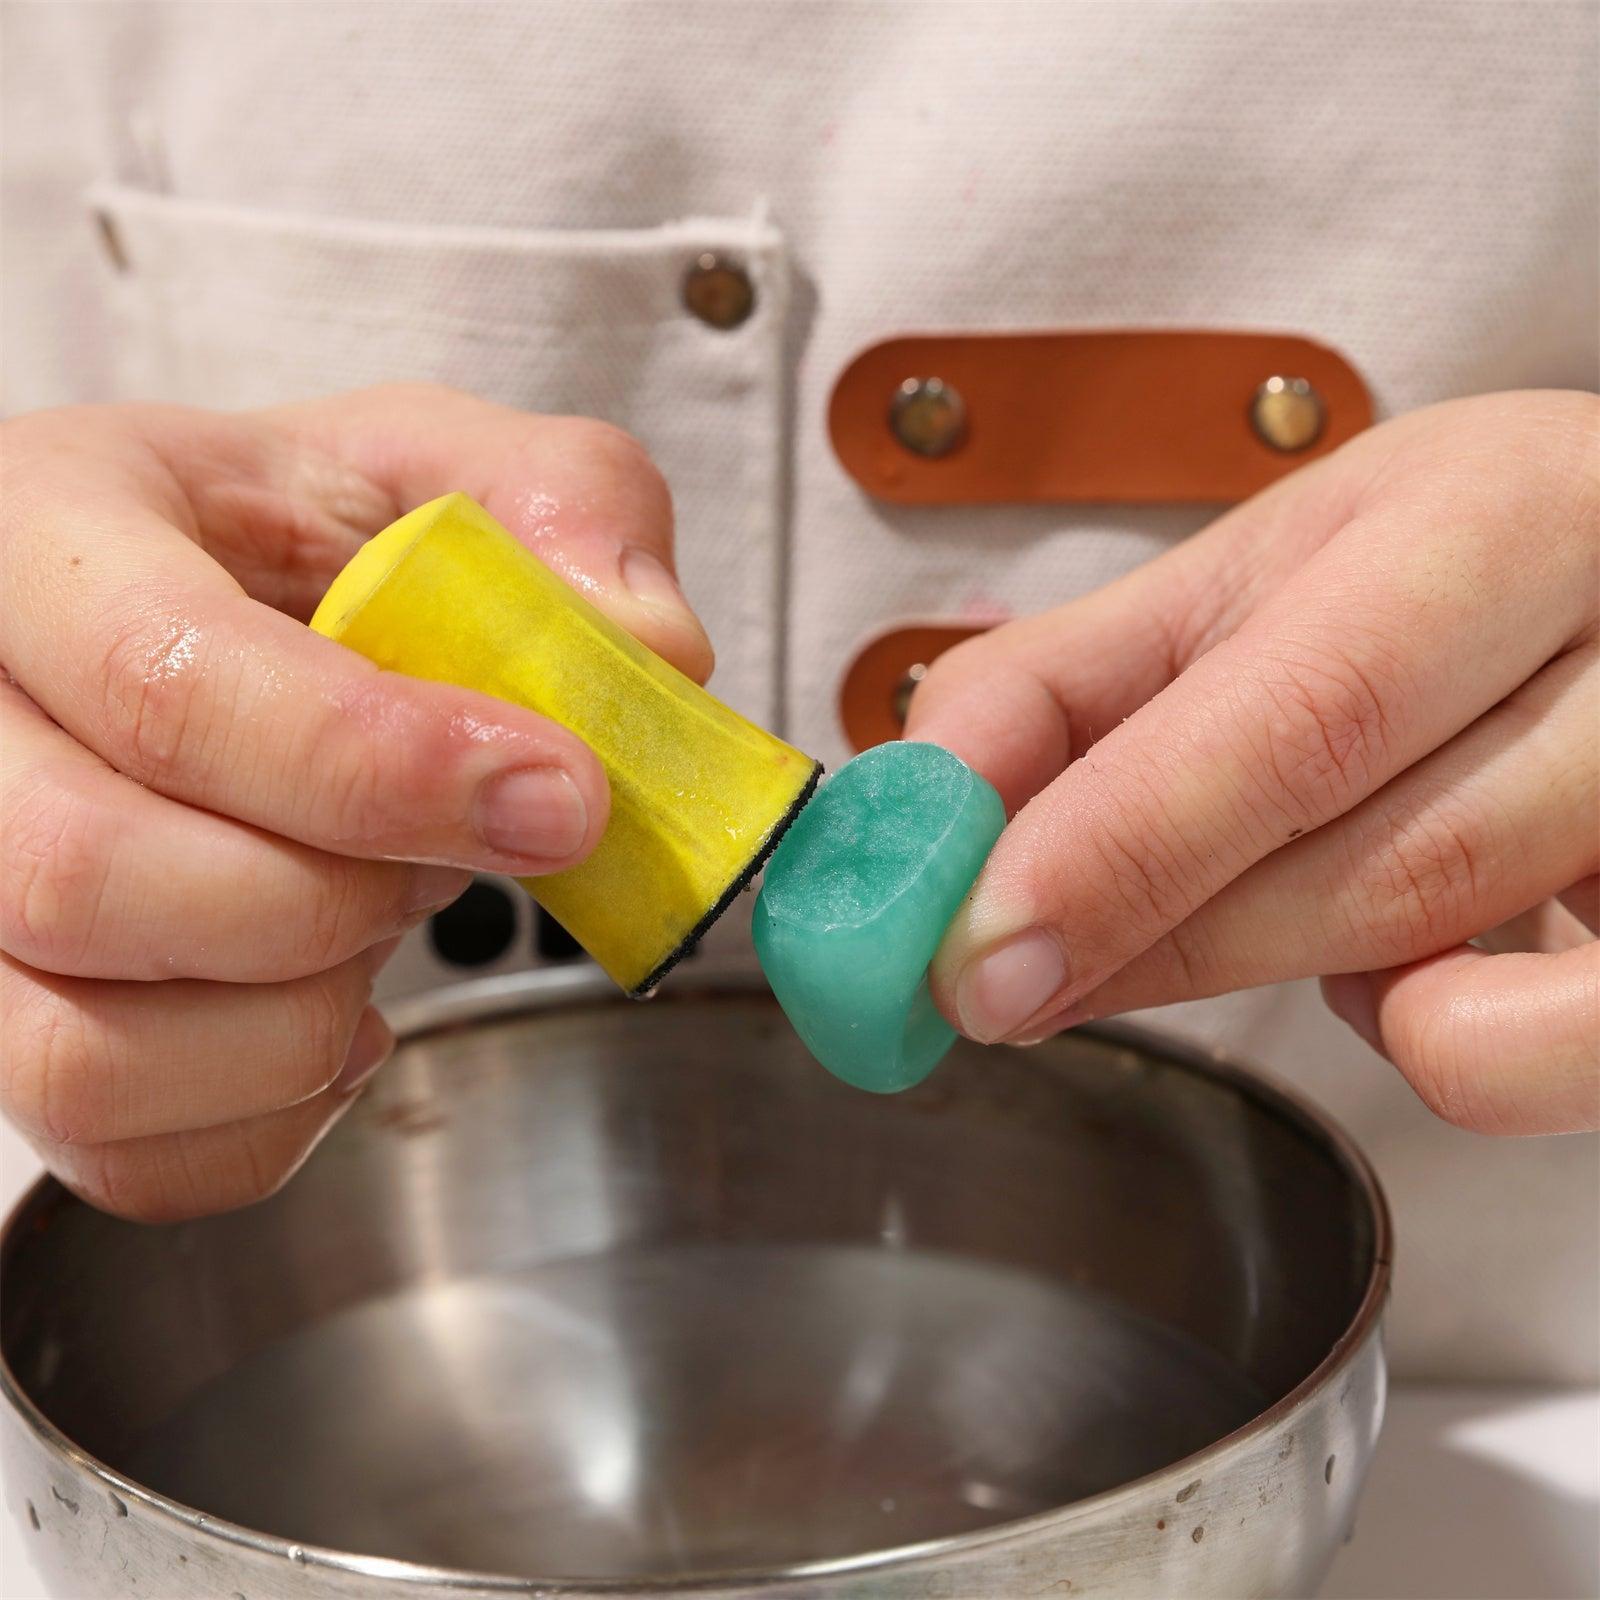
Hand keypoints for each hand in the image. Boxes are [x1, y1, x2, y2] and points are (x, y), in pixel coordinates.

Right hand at [1, 385, 710, 1217]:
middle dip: (337, 898)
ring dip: (303, 1018)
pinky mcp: (8, 1018)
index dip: (378, 766)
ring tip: (383, 913)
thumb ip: (564, 507)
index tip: (557, 798)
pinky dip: (274, 1112)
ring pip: (86, 1053)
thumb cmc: (306, 542)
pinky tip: (337, 1010)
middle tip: (451, 853)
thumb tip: (645, 644)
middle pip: (90, 880)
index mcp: (47, 530)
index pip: (166, 680)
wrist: (221, 612)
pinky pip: (121, 1150)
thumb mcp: (444, 469)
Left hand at [909, 391, 1597, 1133]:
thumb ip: (1065, 683)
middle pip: (1384, 862)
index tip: (970, 950)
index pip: (1306, 712)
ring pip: (1461, 958)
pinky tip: (1404, 973)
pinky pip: (1564, 1053)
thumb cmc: (1432, 577)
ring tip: (1193, 925)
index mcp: (1504, 521)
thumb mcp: (1245, 580)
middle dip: (1160, 942)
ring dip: (1282, 977)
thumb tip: (918, 800)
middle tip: (1005, 979)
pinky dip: (1452, 1048)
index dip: (1123, 848)